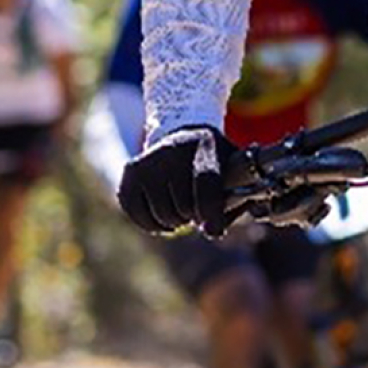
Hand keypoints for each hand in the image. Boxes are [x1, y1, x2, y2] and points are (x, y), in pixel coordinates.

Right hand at [117, 125, 234, 236]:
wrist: (184, 136)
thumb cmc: (214, 160)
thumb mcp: (231, 167)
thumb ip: (235, 196)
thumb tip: (213, 231)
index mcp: (205, 144)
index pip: (206, 181)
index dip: (211, 211)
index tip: (214, 229)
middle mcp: (174, 147)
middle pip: (183, 205)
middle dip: (194, 217)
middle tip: (198, 210)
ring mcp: (150, 159)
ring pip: (162, 214)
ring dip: (175, 223)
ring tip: (183, 211)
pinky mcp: (132, 171)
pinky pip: (137, 214)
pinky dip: (151, 225)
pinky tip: (163, 219)